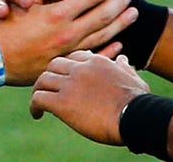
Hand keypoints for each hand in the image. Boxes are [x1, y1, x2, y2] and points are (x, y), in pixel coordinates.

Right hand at [0, 0, 136, 84]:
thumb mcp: (25, 1)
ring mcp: (69, 51)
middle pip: (103, 16)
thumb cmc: (6, 27)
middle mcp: (68, 34)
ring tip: (133, 14)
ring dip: (120, 24)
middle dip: (119, 4)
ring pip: (103, 36)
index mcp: (58, 15)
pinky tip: (119, 44)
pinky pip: (94, 55)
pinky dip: (109, 50)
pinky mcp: (67, 63)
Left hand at [30, 51, 149, 144]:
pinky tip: (37, 114)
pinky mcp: (62, 103)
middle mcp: (80, 69)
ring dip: (38, 90)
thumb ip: (124, 68)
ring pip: (42, 80)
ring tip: (38, 102)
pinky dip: (34, 106)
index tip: (64, 78)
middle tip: (47, 88)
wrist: (135, 116)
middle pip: (53, 64)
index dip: (66, 66)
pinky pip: (38, 99)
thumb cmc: (138, 101)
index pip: (73, 56)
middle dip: (49, 76)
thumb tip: (122, 59)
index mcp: (96, 61)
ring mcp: (70, 84)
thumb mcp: (133, 78)